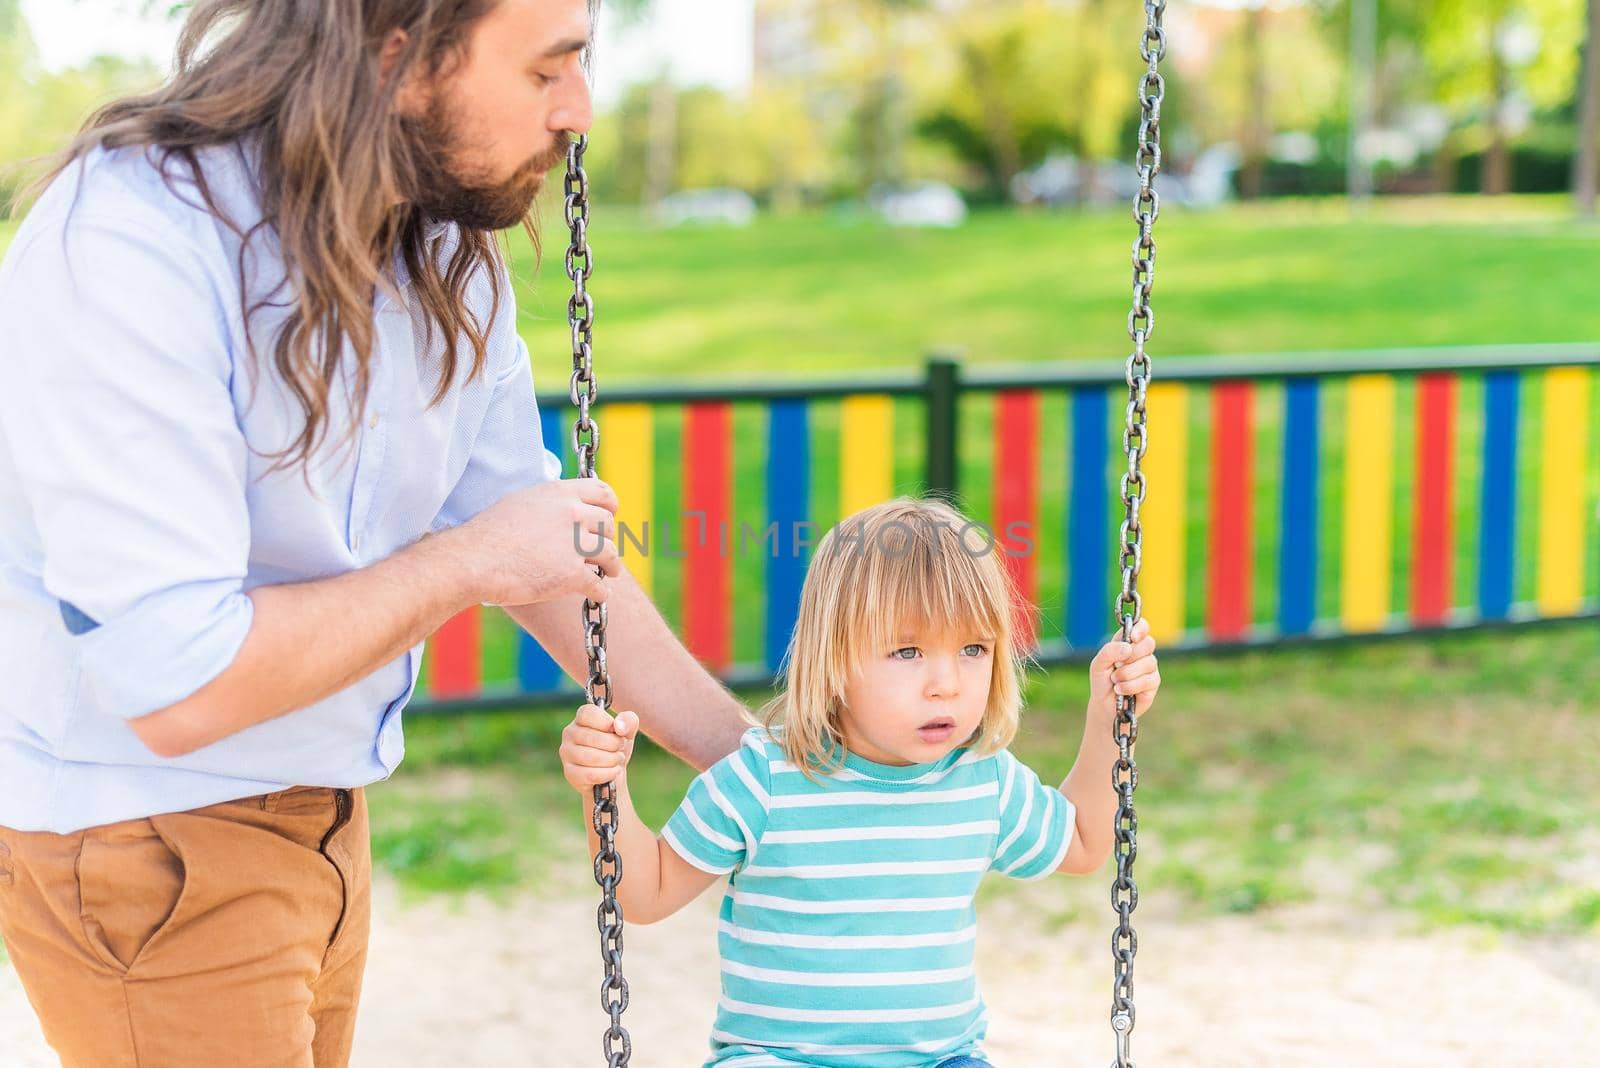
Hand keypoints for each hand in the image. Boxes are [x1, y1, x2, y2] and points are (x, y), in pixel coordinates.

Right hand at [452, 478, 620, 606]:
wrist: (473, 561)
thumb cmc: (488, 534)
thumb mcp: (520, 503)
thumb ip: (548, 504)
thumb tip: (562, 508)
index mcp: (559, 493)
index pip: (602, 492)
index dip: (610, 506)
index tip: (611, 515)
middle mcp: (572, 514)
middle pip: (608, 524)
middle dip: (607, 538)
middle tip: (602, 550)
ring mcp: (574, 544)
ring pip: (610, 554)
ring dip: (611, 566)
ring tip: (609, 573)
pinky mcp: (572, 575)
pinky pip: (598, 584)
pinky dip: (601, 591)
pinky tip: (600, 594)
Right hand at [560, 703, 637, 791]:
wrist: (613, 772)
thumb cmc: (616, 746)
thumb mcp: (628, 731)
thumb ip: (628, 721)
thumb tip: (619, 726)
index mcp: (581, 718)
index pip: (588, 713)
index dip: (606, 722)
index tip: (616, 731)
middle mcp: (570, 733)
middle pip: (593, 737)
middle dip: (615, 745)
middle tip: (620, 748)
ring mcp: (567, 753)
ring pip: (593, 757)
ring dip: (613, 760)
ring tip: (617, 759)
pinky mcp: (570, 773)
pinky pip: (591, 774)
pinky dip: (608, 774)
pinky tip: (613, 771)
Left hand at [1089, 618, 1159, 720]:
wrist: (1104, 705)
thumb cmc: (1101, 681)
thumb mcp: (1098, 664)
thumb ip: (1109, 651)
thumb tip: (1128, 648)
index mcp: (1128, 643)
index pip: (1142, 626)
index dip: (1140, 629)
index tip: (1132, 638)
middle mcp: (1142, 653)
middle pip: (1149, 643)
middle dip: (1131, 656)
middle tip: (1116, 666)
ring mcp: (1150, 668)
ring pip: (1148, 663)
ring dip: (1126, 674)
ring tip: (1115, 681)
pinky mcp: (1153, 683)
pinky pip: (1147, 680)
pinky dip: (1130, 686)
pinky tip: (1121, 690)